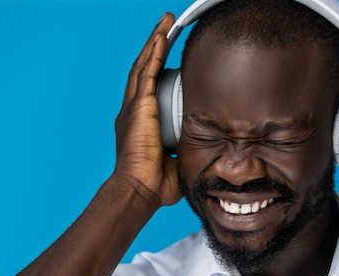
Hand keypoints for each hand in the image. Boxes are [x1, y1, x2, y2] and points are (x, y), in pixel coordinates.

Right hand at [114, 13, 180, 207]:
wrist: (140, 191)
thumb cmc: (155, 185)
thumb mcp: (176, 163)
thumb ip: (186, 152)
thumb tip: (206, 151)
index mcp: (139, 124)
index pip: (148, 89)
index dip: (157, 69)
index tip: (169, 56)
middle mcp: (132, 112)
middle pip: (143, 70)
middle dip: (154, 46)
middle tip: (166, 27)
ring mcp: (133, 108)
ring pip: (144, 65)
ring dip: (155, 41)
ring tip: (166, 22)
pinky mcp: (138, 107)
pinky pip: (147, 72)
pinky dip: (154, 52)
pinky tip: (163, 36)